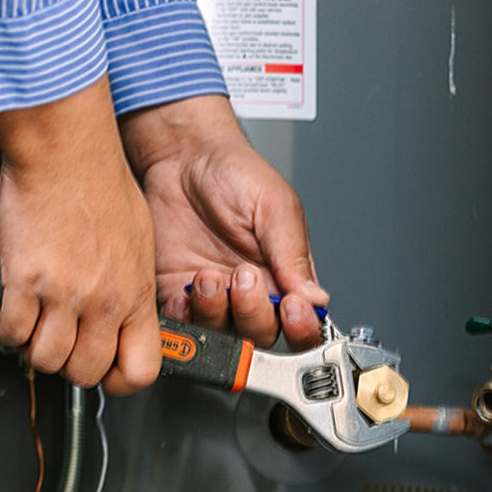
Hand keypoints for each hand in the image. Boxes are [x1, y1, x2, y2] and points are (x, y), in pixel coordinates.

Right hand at [0, 77, 160, 393]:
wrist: (66, 149)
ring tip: (29, 327)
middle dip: (67, 364)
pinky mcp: (26, 281)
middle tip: (57, 344)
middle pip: (84, 371)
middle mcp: (103, 298)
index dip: (118, 379)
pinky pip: (11, 331)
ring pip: (45, 358)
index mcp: (136, 291)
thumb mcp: (138, 238)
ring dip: (32, 348)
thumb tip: (121, 306)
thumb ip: (130, 281)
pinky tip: (4, 313)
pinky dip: (3, 329)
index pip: (141, 368)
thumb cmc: (98, 178)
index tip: (104, 370)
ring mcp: (64, 294)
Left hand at [119, 95, 326, 349]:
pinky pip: (180, 322)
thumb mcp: (274, 206)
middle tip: (244, 276)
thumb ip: (292, 254)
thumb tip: (316, 297)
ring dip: (216, 312)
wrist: (182, 157)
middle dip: (253, 314)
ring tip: (208, 276)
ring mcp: (212, 295)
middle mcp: (249, 291)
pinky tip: (183, 291)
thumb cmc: (233, 173)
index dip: (300, 326)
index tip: (290, 306)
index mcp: (283, 274)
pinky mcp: (175, 291)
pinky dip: (182, 315)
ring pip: (221, 333)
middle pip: (261, 335)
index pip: (302, 322)